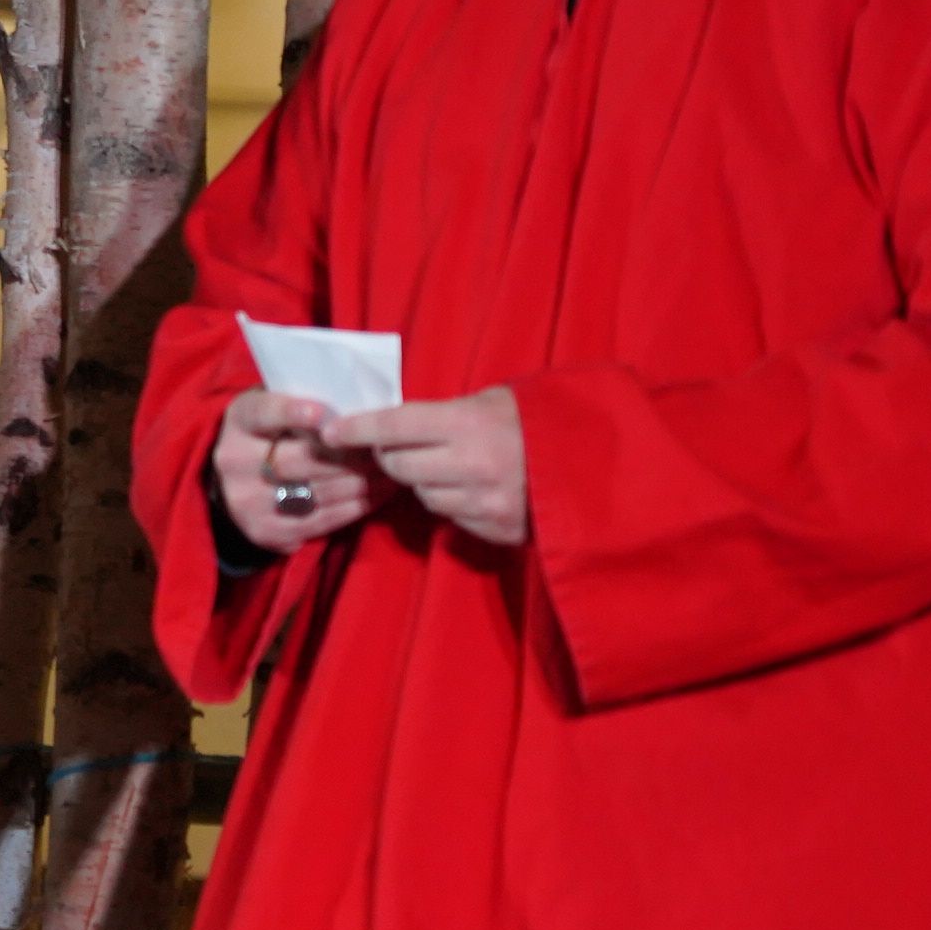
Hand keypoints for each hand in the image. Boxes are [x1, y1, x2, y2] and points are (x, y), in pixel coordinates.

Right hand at [212, 389, 373, 550]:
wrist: (233, 481)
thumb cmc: (271, 432)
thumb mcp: (275, 407)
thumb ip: (303, 401)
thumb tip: (356, 405)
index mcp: (239, 421)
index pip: (264, 413)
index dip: (291, 412)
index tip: (321, 413)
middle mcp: (235, 461)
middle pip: (299, 459)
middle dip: (348, 454)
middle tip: (382, 448)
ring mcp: (247, 500)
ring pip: (316, 492)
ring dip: (361, 482)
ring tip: (390, 470)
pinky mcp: (265, 530)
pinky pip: (320, 521)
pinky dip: (354, 508)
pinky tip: (376, 495)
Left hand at [327, 387, 529, 545]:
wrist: (599, 465)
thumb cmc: (542, 421)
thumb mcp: (496, 400)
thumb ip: (448, 412)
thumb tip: (398, 422)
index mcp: (469, 424)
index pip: (393, 426)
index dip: (357, 428)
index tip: (330, 431)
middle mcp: (471, 466)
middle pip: (398, 466)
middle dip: (393, 456)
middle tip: (402, 445)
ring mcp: (484, 503)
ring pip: (423, 495)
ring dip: (426, 482)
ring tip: (451, 465)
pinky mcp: (496, 530)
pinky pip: (453, 517)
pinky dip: (454, 503)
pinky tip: (475, 487)